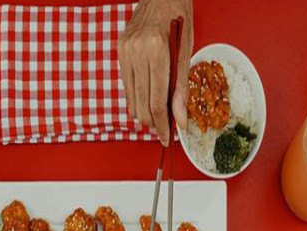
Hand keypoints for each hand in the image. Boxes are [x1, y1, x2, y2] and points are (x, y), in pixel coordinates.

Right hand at [118, 0, 192, 145]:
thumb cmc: (179, 17)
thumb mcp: (187, 51)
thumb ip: (181, 89)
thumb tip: (180, 120)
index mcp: (157, 50)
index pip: (157, 102)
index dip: (162, 125)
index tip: (166, 138)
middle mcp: (137, 51)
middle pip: (142, 105)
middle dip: (153, 123)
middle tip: (163, 131)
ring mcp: (125, 51)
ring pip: (132, 100)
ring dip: (144, 114)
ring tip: (156, 118)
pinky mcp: (120, 51)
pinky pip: (127, 86)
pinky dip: (136, 99)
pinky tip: (146, 102)